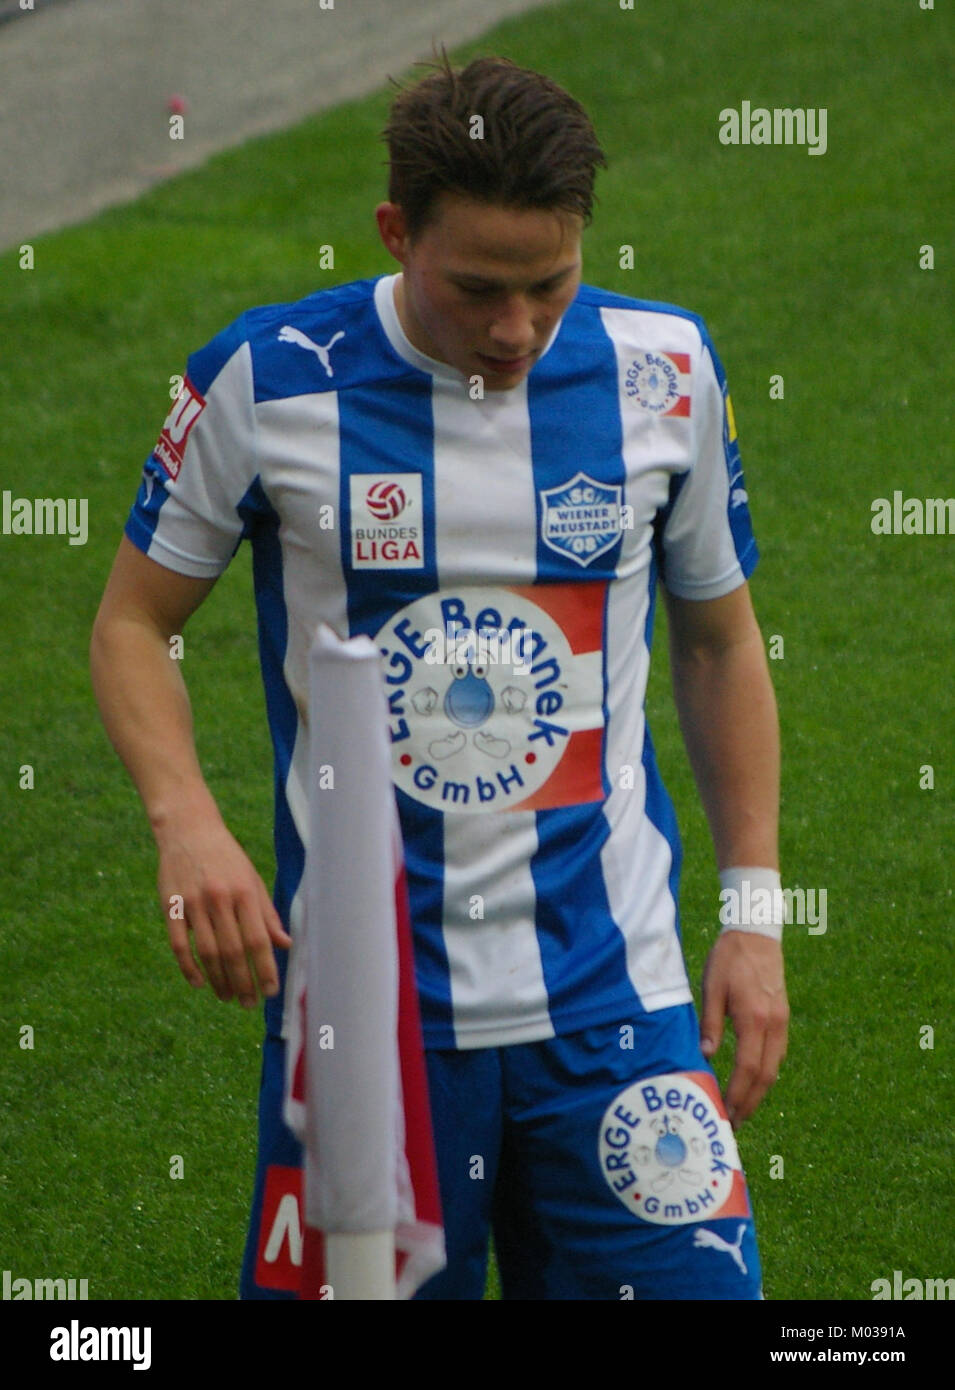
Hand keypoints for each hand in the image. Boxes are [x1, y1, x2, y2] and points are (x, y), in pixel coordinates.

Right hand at [155, 808, 291, 1006]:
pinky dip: (188, 968)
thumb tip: (285, 945)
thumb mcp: (252, 880)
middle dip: (243, 983)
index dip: (266, 969)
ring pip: (207, 952)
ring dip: (219, 980)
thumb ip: (267, 914)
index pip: (258, 940)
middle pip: (232, 952)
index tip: (272, 991)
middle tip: (249, 1003)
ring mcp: (192, 903)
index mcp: (244, 892)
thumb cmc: (227, 858)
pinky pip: (179, 945)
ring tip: (228, 997)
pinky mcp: (170, 906)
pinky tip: (199, 983)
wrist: (188, 829)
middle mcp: (219, 899)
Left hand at [699, 931, 787, 1128]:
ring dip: (759, 1092)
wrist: (756, 934)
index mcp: (753, 1018)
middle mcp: (773, 1025)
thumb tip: (706, 1056)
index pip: (747, 1069)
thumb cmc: (728, 958)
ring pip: (775, 1068)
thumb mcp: (711, 987)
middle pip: (766, 1076)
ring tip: (741, 1110)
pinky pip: (777, 1054)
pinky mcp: (783, 1017)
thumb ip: (709, 1022)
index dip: (738, 1095)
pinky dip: (766, 1074)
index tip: (726, 1114)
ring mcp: (782, 1022)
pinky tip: (752, 1082)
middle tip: (734, 1124)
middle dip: (750, 1103)